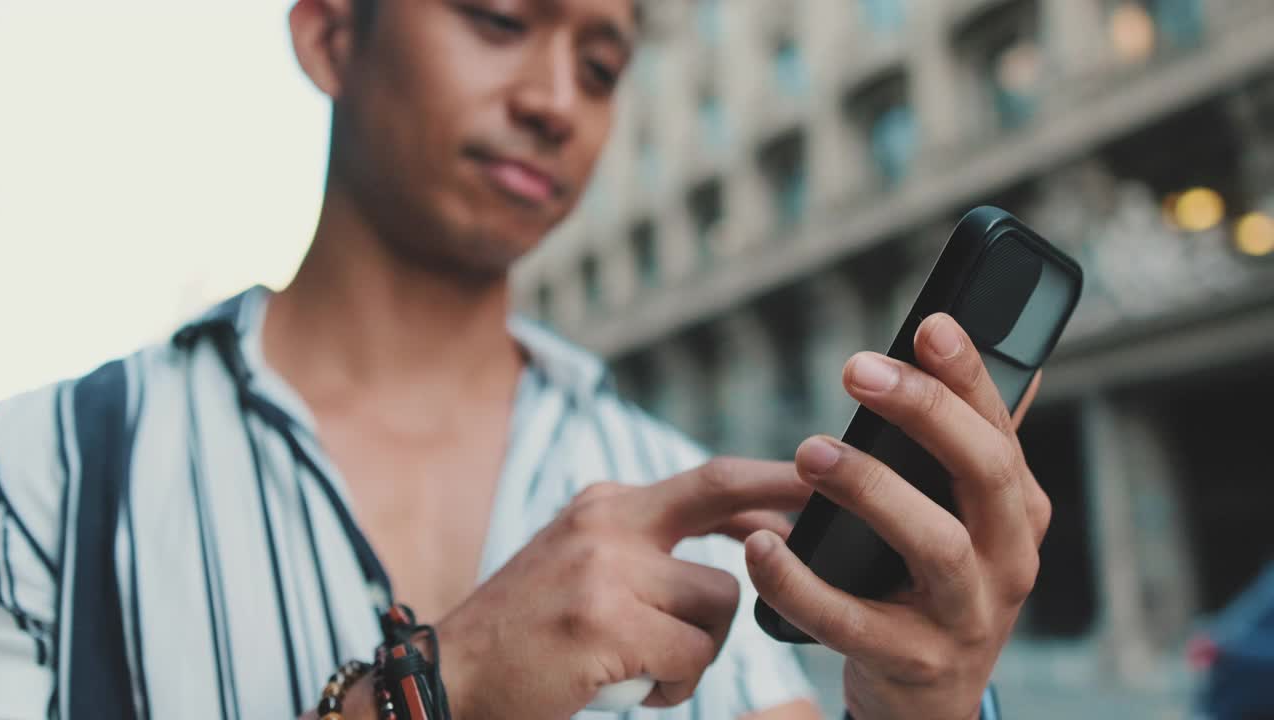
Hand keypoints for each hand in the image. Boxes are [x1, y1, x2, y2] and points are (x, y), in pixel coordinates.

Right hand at [434, 460, 810, 719]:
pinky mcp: (604, 622)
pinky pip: (692, 654)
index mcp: (604, 507)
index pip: (706, 481)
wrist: (446, 680)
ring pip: (718, 599)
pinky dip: (679, 684)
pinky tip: (641, 691)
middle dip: (784, 497)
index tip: (814, 486)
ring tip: (657, 669)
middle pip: (720, 491)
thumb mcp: (582, 568)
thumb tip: (740, 545)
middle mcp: (606, 522)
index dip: (768, 481)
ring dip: (703, 649)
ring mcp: (604, 568)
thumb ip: (647, 549)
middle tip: (829, 518)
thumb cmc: (525, 636)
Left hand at [745, 313, 1050, 719]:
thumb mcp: (965, 520)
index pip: (1000, 430)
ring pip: (935, 545)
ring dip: (871, 489)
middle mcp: (1008, 562)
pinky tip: (762, 548)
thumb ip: (968, 449)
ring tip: (809, 452)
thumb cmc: (934, 588)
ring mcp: (966, 618)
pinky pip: (852, 623)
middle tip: (856, 370)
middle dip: (925, 413)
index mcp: (1017, 513)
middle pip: (983, 475)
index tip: (929, 324)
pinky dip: (802, 584)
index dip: (968, 375)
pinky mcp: (914, 664)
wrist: (928, 706)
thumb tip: (993, 355)